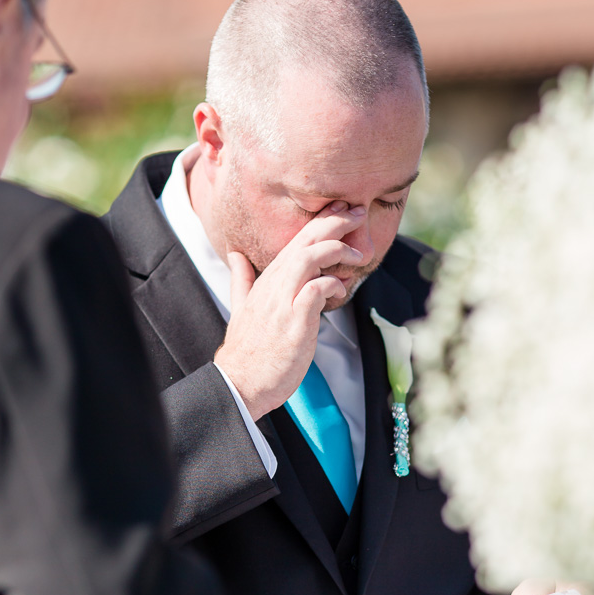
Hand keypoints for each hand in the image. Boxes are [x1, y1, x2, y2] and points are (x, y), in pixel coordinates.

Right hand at [214, 204, 365, 420]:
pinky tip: (340, 287)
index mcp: (266, 280)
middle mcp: (273, 285)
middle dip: (333, 223)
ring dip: (336, 249)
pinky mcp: (293, 322)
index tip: (342, 212)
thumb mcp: (240, 307)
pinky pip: (315, 290)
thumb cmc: (246, 350)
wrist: (240, 382)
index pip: (296, 241)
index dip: (320, 223)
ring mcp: (282, 302)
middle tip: (357, 215)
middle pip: (304, 241)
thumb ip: (241, 279)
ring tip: (357, 254)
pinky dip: (331, 283)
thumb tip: (235, 256)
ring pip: (309, 258)